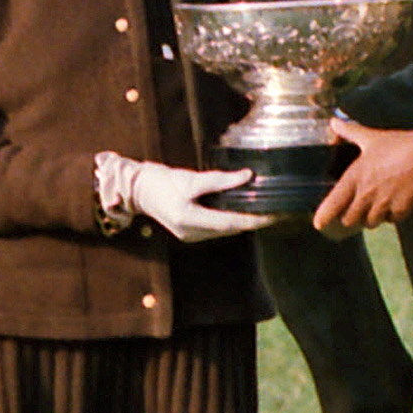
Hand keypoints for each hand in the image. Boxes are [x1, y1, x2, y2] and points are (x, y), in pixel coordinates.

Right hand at [122, 161, 276, 241]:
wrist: (137, 190)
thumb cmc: (160, 181)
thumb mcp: (191, 178)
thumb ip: (219, 180)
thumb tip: (247, 176)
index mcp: (189, 219)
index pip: (230, 223)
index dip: (254, 220)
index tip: (274, 215)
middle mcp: (191, 233)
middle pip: (230, 229)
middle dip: (252, 221)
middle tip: (275, 210)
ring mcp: (190, 236)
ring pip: (224, 230)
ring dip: (242, 221)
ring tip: (262, 210)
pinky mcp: (189, 233)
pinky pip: (216, 229)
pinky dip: (229, 221)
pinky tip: (240, 211)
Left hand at [311, 117, 412, 236]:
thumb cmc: (399, 145)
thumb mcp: (371, 137)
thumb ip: (350, 132)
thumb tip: (334, 122)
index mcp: (355, 177)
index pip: (333, 203)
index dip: (324, 216)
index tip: (318, 224)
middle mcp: (366, 194)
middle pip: (350, 219)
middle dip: (351, 216)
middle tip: (354, 210)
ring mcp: (384, 203)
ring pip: (370, 222)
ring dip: (371, 217)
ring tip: (375, 206)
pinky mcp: (402, 209)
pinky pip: (391, 220)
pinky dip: (391, 216)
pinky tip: (394, 204)